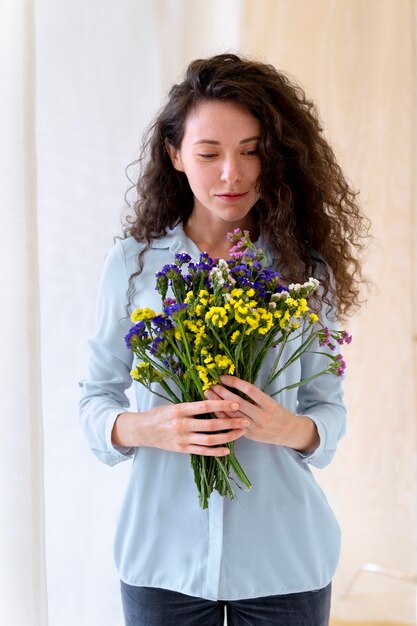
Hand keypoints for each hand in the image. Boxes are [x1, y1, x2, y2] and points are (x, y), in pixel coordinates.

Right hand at [111, 399, 248, 455]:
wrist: (143, 431)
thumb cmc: (160, 415)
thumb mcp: (174, 406)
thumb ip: (191, 406)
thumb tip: (213, 400)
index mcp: (179, 410)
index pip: (204, 406)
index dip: (221, 405)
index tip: (235, 403)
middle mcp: (181, 425)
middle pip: (210, 425)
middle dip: (230, 423)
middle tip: (245, 420)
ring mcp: (182, 439)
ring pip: (209, 439)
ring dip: (227, 437)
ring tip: (240, 433)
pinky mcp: (182, 449)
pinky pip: (202, 451)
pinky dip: (216, 451)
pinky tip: (227, 450)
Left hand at [204, 375, 318, 452]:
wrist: (287, 432)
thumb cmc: (278, 412)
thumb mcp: (270, 400)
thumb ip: (254, 395)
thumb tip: (233, 382)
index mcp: (269, 405)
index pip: (249, 390)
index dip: (235, 382)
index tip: (223, 377)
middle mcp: (262, 417)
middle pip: (238, 403)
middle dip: (222, 393)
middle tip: (211, 385)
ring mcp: (254, 427)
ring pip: (232, 415)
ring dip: (218, 404)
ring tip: (208, 394)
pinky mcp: (248, 435)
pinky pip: (231, 424)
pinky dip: (221, 416)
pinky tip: (213, 408)